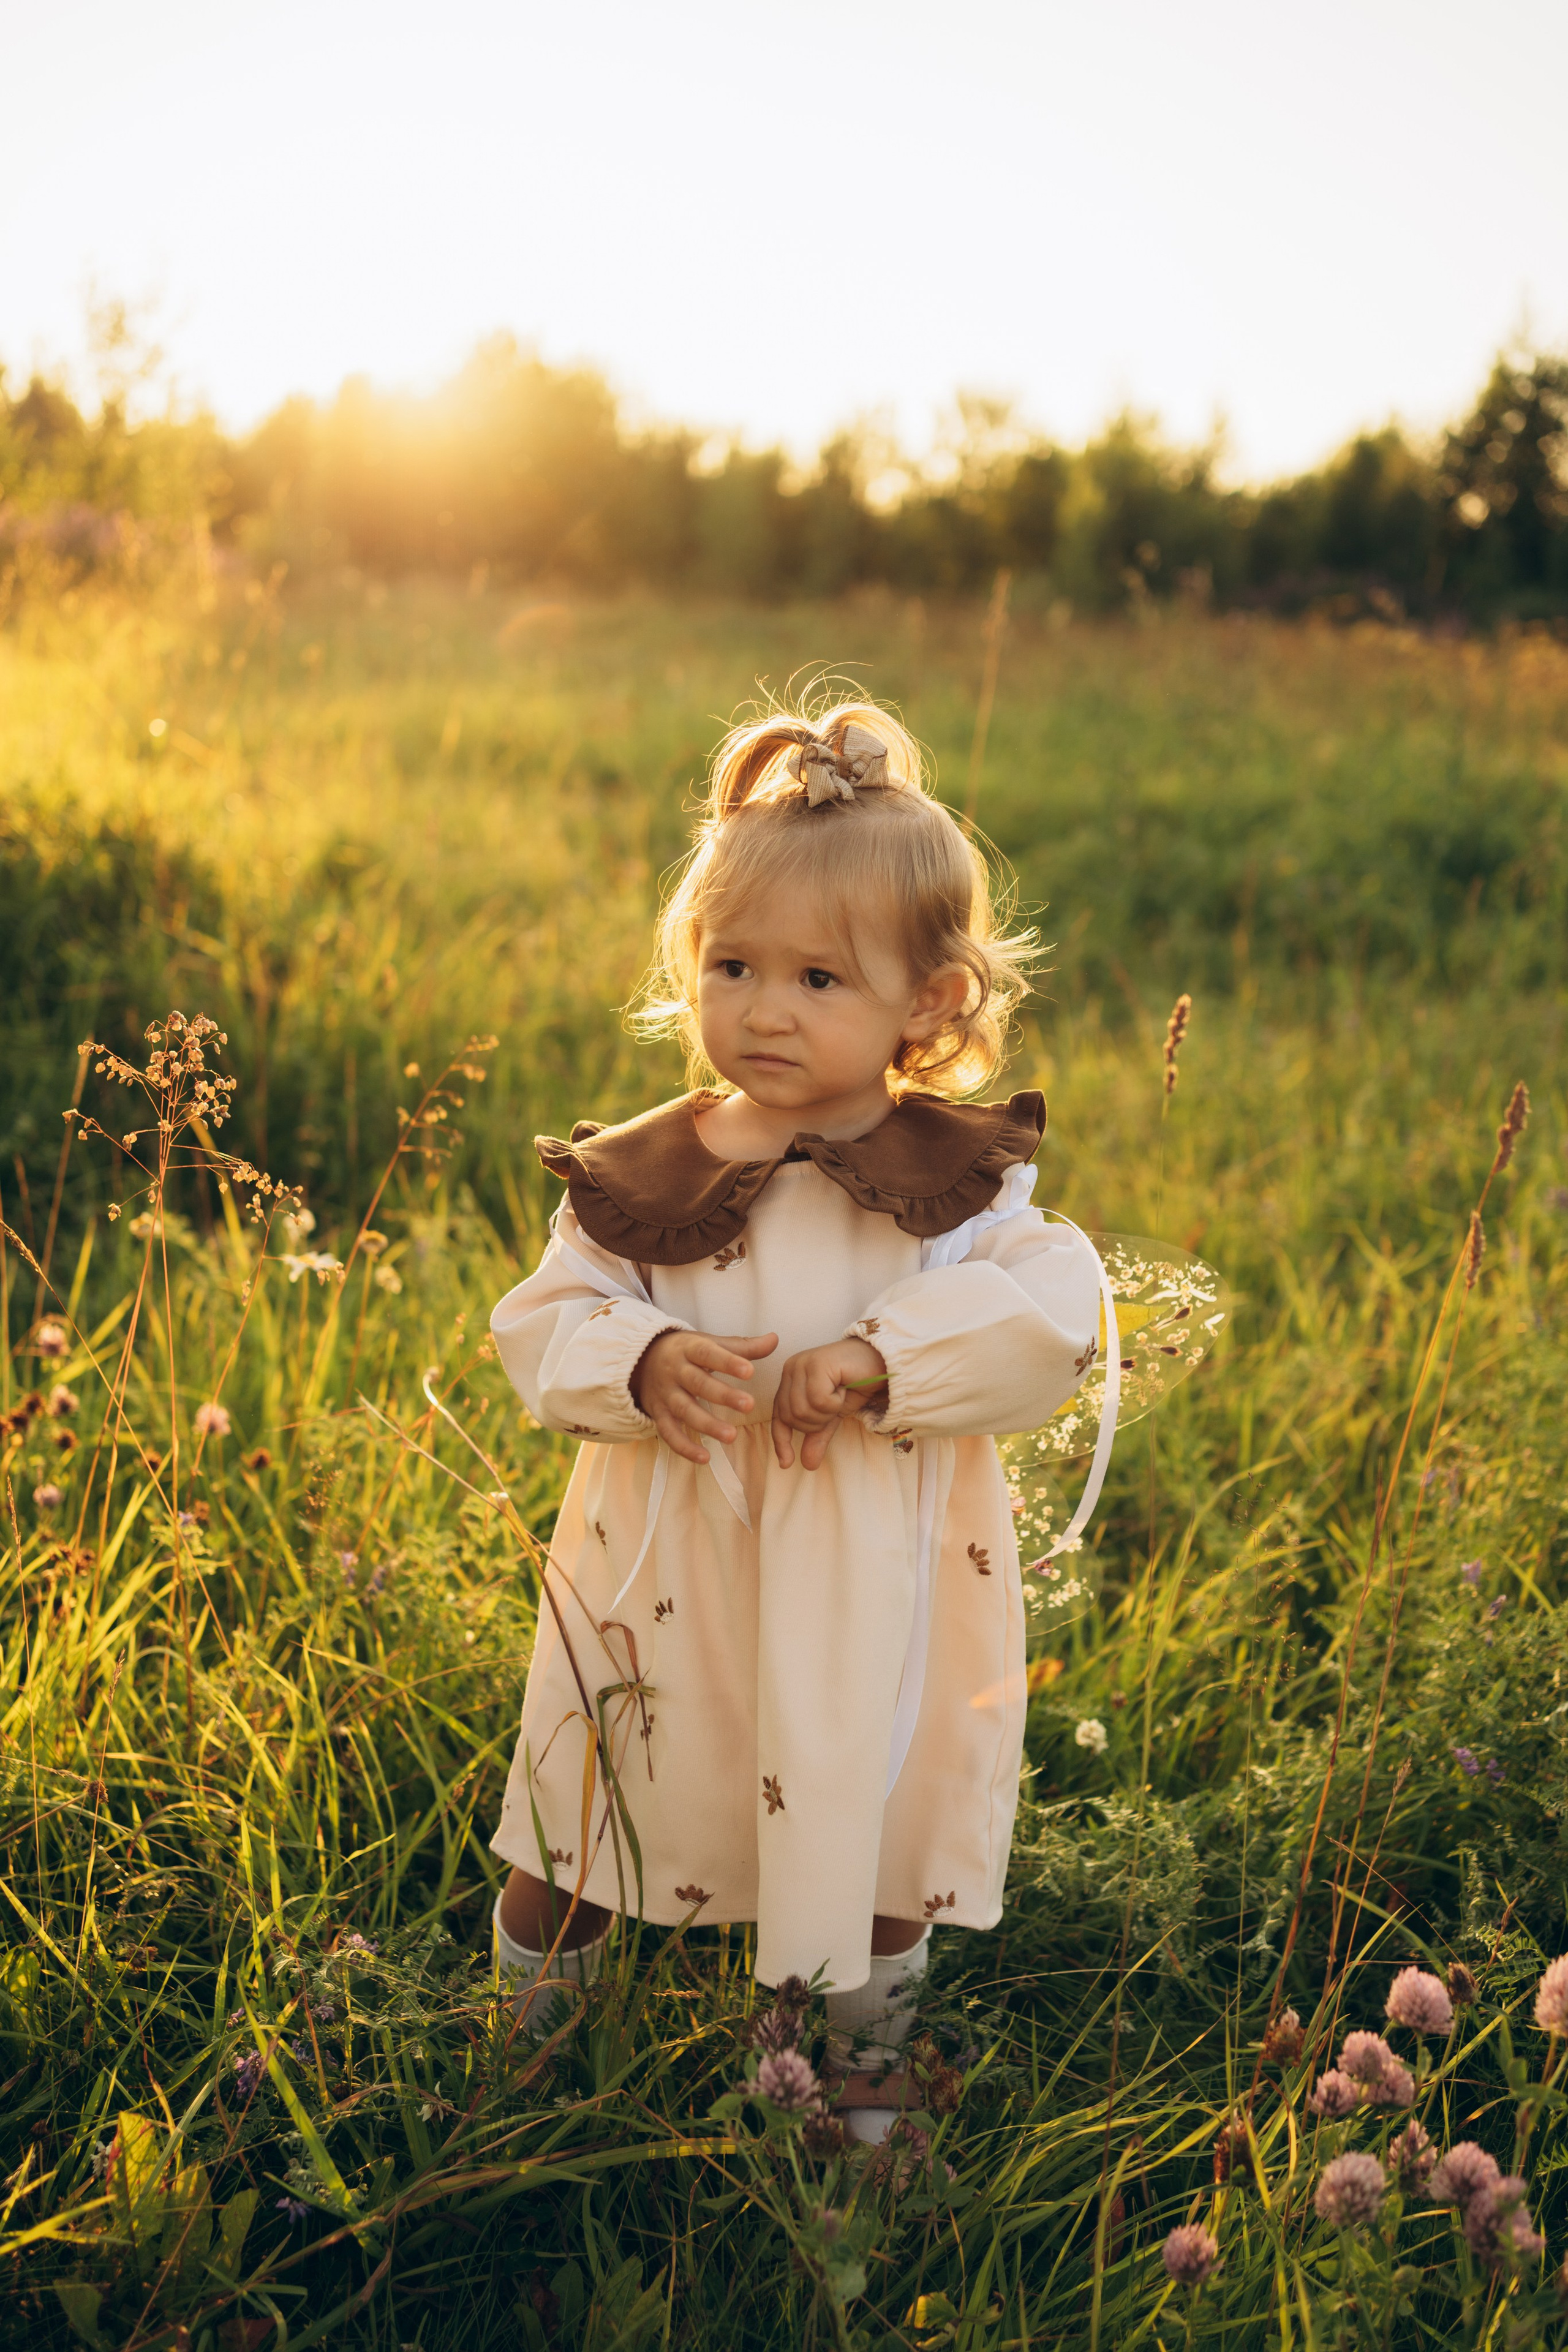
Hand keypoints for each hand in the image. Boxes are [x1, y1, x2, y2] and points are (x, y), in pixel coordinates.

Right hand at [630, 1329, 776, 1464]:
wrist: (641, 1360)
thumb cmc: (686, 1351)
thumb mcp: (709, 1343)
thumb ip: (742, 1346)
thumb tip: (775, 1339)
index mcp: (689, 1349)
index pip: (708, 1353)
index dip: (728, 1362)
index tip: (750, 1371)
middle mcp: (675, 1371)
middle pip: (698, 1383)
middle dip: (723, 1395)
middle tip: (749, 1405)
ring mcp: (665, 1394)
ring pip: (685, 1410)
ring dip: (707, 1425)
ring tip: (731, 1436)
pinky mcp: (658, 1414)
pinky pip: (669, 1433)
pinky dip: (685, 1447)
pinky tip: (705, 1457)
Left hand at [771, 1338, 887, 1470]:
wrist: (881, 1363)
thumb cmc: (856, 1383)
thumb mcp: (833, 1415)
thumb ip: (818, 1435)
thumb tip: (807, 1465)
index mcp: (790, 1380)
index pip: (778, 1417)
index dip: (781, 1441)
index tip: (786, 1463)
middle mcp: (791, 1369)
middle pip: (791, 1417)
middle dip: (816, 1423)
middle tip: (835, 1407)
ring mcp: (802, 1364)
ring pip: (802, 1410)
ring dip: (826, 1412)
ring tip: (840, 1396)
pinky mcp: (816, 1363)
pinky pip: (818, 1400)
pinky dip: (834, 1402)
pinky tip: (843, 1388)